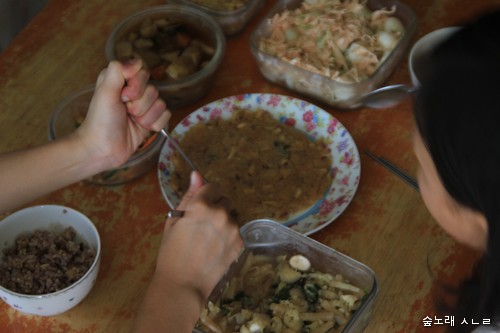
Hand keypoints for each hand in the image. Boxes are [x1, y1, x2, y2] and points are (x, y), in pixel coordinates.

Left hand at [75, 59, 169, 169]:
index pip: (142, 70)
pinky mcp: (151, 121)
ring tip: (132, 122)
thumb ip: (117, 71)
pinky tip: (142, 129)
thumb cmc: (100, 121)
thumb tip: (137, 62)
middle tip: (125, 111)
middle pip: (153, 88)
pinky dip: (154, 124)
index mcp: (120, 79)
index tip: (124, 95)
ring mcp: (143, 107)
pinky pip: (166, 116)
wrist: (103, 149)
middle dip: (140, 103)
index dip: (137, 83)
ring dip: (146, 116)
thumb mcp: (105, 92)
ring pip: (161, 103)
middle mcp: (133, 91)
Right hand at [155, 171, 243, 300]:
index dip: (206, 195)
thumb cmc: (172, 253)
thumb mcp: (174, 220)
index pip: (213, 186)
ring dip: (222, 222)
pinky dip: (228, 236)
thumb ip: (189, 195)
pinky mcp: (240, 242)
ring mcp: (233, 228)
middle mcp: (221, 213)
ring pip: (230, 216)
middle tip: (203, 225)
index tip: (200, 207)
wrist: (184, 284)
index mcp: (201, 205)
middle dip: (216, 207)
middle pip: (224, 200)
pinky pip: (235, 231)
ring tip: (208, 240)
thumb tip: (197, 174)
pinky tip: (215, 248)